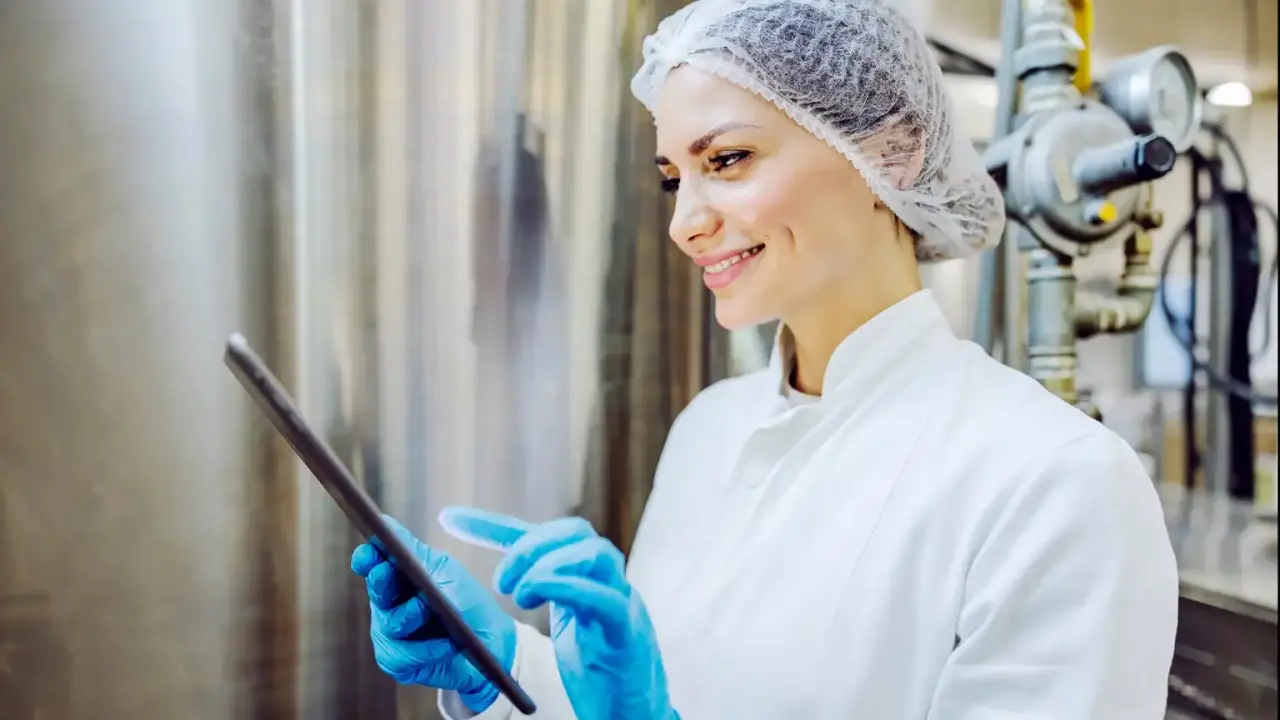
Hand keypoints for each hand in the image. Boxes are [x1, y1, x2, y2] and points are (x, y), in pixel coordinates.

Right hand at [350, 515, 515, 713]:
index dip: (366, 558)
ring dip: (414, 618)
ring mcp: (391, 632)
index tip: (367, 555)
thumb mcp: (444, 572)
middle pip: (376, 590)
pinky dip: (428, 649)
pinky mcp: (398, 660)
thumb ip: (414, 553)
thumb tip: (385, 523)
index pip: (372, 564)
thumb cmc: (469, 605)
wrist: (492, 647)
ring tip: (436, 616)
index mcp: (401, 577)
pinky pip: (400, 655)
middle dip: (381, 582)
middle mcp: (391, 603)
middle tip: (387, 573)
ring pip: (388, 625)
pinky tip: (446, 645)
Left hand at [443, 508, 679, 719]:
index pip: (543, 533)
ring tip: (520, 594)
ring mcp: (622, 602)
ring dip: (549, 565)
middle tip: (500, 582)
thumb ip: (539, 591)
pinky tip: (536, 598)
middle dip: (530, 546)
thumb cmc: (598, 667)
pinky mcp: (627, 632)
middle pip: (576, 532)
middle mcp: (608, 580)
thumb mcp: (564, 621)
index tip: (448, 519)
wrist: (631, 711)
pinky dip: (568, 588)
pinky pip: (604, 598)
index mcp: (588, 574)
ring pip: (596, 553)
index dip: (493, 525)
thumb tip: (489, 580)